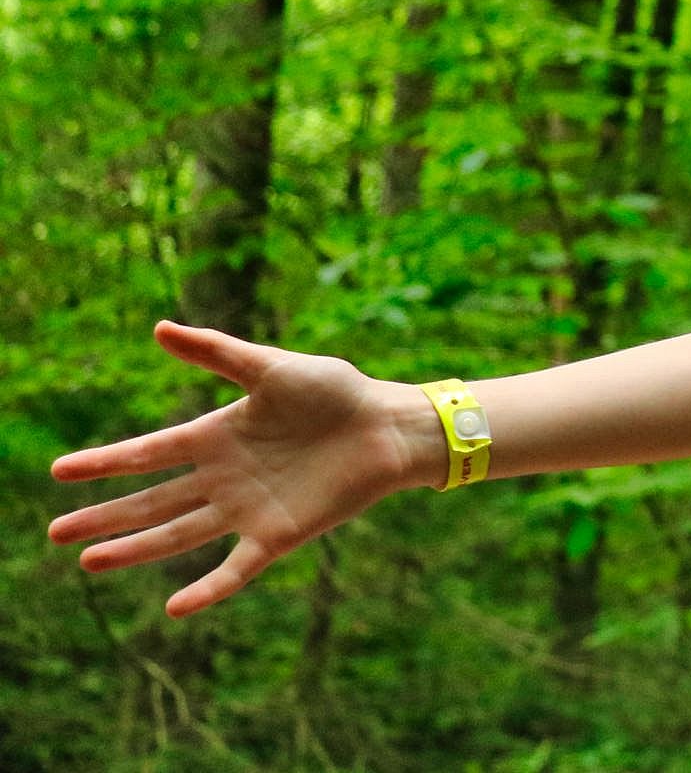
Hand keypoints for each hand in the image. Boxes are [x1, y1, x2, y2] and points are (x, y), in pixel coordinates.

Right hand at [47, 321, 434, 617]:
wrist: (388, 426)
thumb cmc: (336, 391)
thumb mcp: (271, 368)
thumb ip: (217, 352)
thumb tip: (158, 328)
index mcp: (217, 436)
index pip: (148, 453)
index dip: (104, 462)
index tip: (58, 472)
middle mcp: (224, 477)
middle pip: (153, 501)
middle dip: (105, 516)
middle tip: (56, 533)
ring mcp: (248, 509)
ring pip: (180, 534)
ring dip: (136, 549)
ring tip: (89, 561)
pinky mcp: (279, 535)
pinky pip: (237, 568)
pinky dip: (208, 589)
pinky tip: (176, 607)